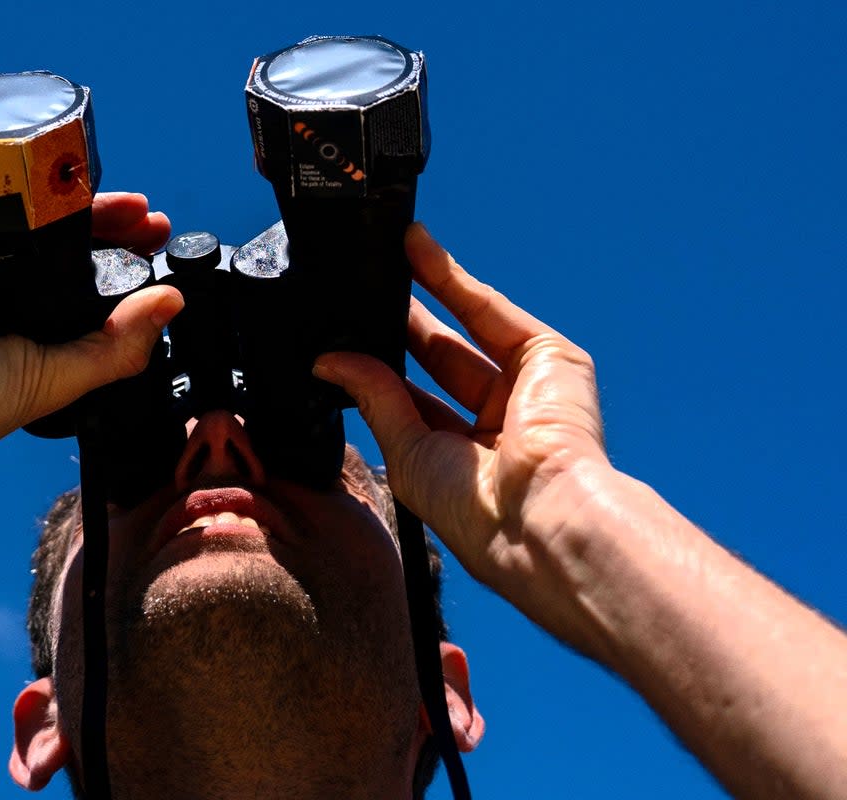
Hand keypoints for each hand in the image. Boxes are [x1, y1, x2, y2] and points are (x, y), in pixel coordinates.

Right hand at [0, 192, 182, 508]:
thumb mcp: (62, 378)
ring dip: (82, 210)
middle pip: (67, 250)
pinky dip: (29, 198)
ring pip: (37, 225)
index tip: (159, 257)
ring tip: (132, 210)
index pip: (86, 292)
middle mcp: (4, 299)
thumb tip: (171, 305)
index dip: (124, 272)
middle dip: (113, 232)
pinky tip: (65, 195)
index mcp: (29, 335)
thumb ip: (119, 345)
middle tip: (153, 223)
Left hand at [315, 224, 609, 620]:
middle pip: (438, 358)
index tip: (341, 338)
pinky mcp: (551, 357)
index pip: (414, 400)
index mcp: (464, 458)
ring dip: (422, 289)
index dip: (380, 369)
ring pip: (465, 325)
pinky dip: (451, 276)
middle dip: (399, 324)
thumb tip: (330, 362)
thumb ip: (375, 398)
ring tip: (377, 258)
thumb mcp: (407, 451)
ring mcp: (528, 386)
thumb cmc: (473, 509)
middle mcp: (498, 421)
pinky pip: (490, 309)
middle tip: (355, 293)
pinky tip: (415, 247)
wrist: (536, 514)